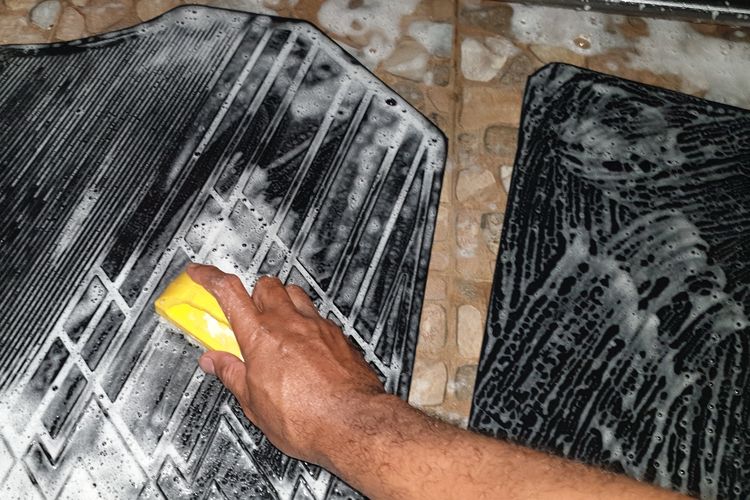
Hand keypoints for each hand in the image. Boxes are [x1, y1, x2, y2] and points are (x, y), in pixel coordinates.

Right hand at [186, 263, 384, 464]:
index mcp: (261, 337)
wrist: (352, 423)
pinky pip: (318, 315)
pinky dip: (306, 322)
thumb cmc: (308, 418)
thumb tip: (215, 362)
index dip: (209, 277)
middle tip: (246, 315)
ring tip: (275, 325)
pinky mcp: (338, 335)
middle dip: (252, 294)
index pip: (228, 292)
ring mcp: (317, 325)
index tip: (200, 273)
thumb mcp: (254, 403)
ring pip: (294, 293)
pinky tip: (304, 344)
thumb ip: (232, 375)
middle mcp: (290, 323)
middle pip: (266, 284)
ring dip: (281, 302)